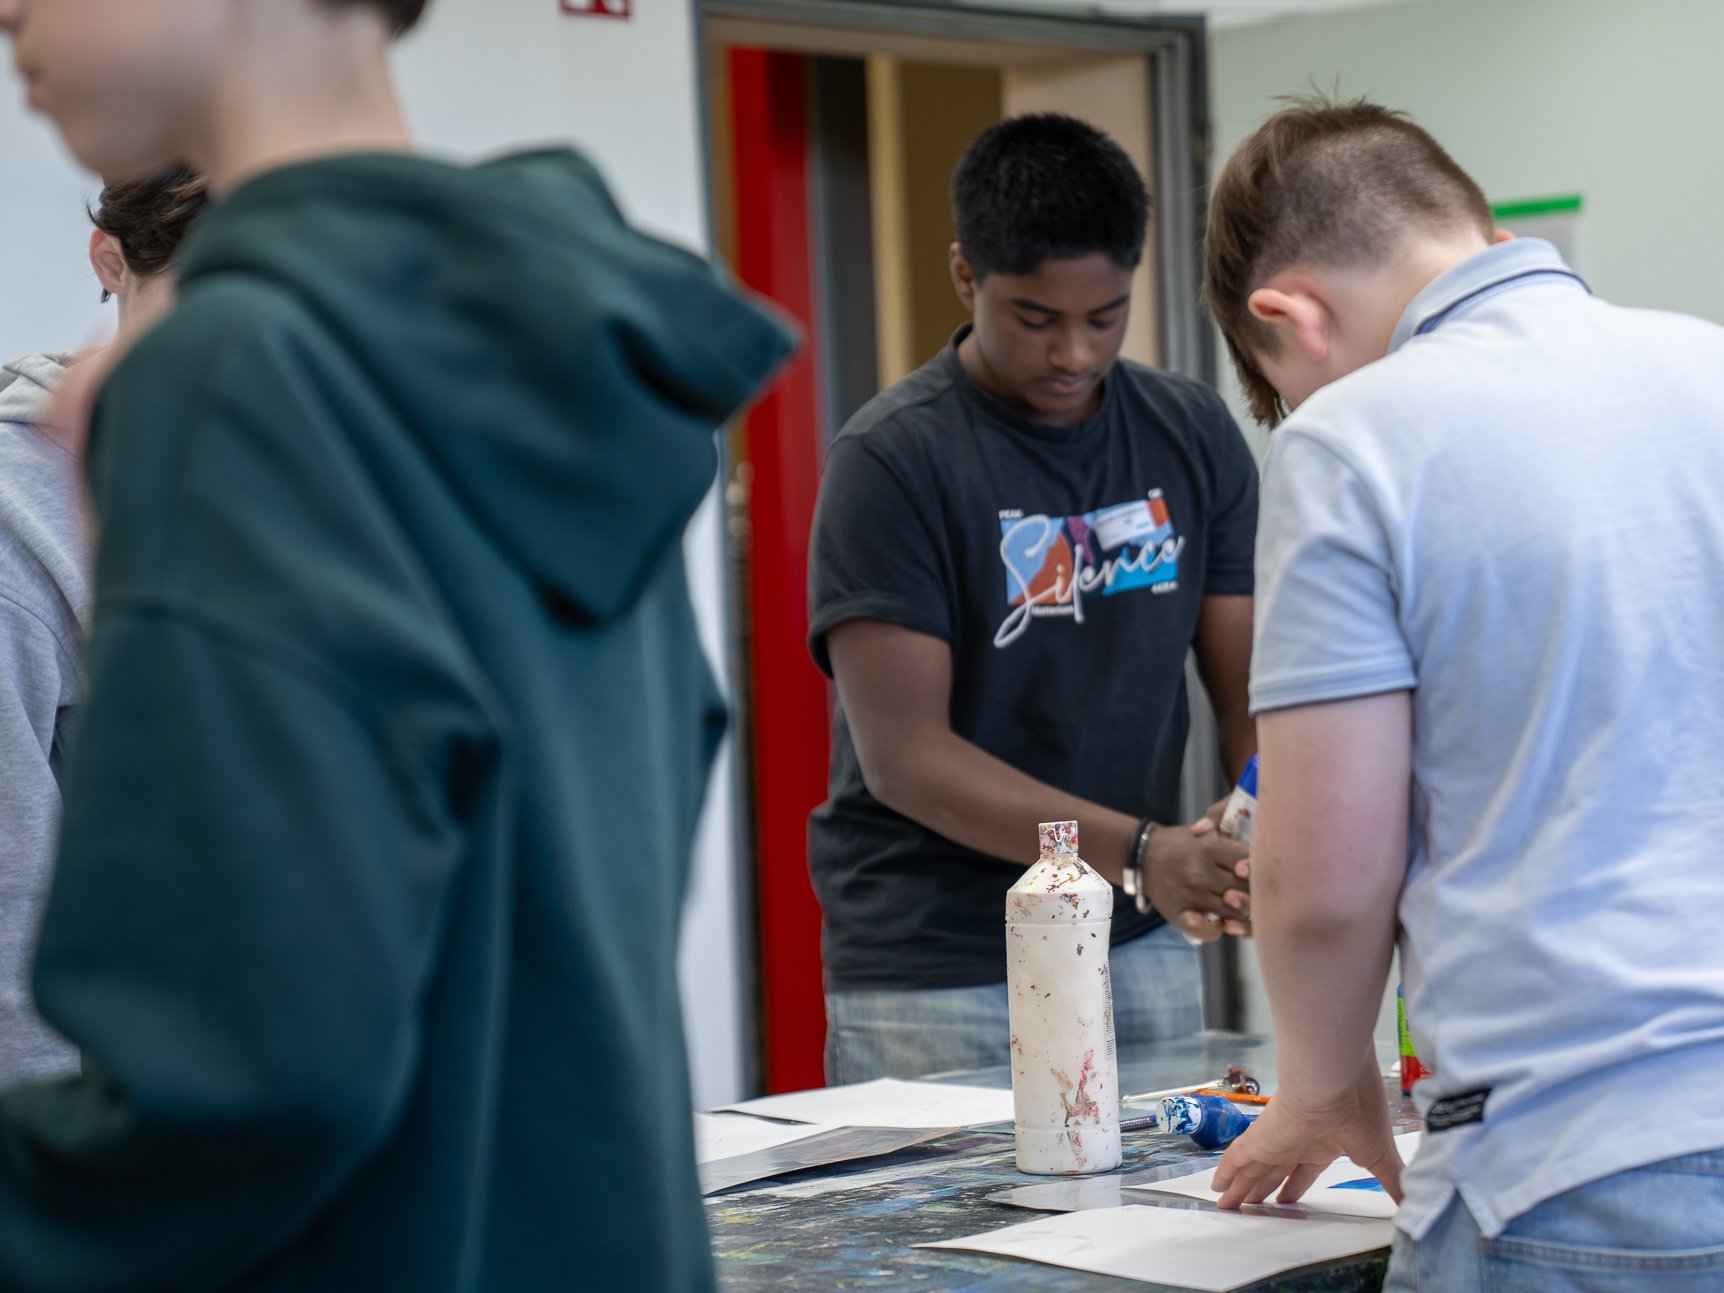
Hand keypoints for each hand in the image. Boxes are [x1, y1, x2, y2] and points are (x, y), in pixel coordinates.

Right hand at [1189, 796, 1252, 935]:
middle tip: (1254, 895)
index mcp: (1209, 848)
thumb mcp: (1208, 834)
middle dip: (1254, 896)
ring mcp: (1189, 894)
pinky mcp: (1178, 913)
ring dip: (1239, 914)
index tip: (1260, 875)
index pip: (1250, 865)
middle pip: (1245, 892)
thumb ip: (1236, 847)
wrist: (1143, 854)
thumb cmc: (1185, 844)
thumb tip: (1265, 865)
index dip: (1260, 873)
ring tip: (1237, 908)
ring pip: (1232, 914)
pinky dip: (1217, 931)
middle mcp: (1200, 871)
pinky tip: (1218, 922)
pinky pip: (1207, 931)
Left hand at [1211, 1052, 1402, 1208]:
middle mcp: (1297, 1140)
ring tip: (1228, 1206)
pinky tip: (1216, 1186)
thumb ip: (1394, 1183)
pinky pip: (1237, 1157)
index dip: (1293, 1187)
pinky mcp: (1259, 1137)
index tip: (1284, 1201)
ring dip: (1240, 1189)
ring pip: (1252, 1170)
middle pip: (1273, 1172)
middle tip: (1248, 1209)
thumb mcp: (1380, 1155)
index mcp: (1324, 1142)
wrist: (1333, 1078)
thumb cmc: (1358, 1109)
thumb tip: (1414, 1206)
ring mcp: (1276, 1138)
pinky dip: (1226, 1172)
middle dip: (1261, 1191)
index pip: (1304, 1171)